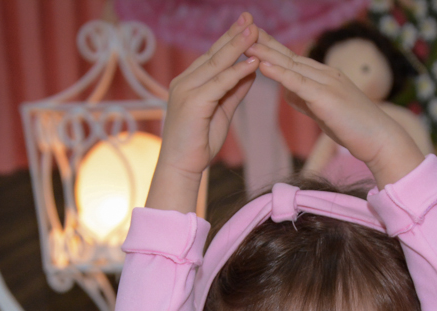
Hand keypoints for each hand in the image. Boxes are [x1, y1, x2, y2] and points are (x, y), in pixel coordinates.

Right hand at [146, 13, 260, 212]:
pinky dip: (237, 72)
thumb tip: (250, 70)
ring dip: (237, 47)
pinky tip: (252, 62)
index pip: (213, 56)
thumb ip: (234, 90)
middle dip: (234, 35)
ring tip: (255, 32)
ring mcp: (186, 90)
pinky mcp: (193, 102)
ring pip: (217, 65)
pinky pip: (219, 83)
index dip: (230, 39)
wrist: (181, 166)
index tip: (247, 25)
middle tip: (250, 18)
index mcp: (189, 81)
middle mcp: (185, 81)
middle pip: (214, 54)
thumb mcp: (222, 110)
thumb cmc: (199, 142)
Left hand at [248, 30, 423, 186]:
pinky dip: (278, 73)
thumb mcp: (325, 111)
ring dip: (265, 53)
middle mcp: (325, 74)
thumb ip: (306, 100)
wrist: (380, 139)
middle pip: (288, 57)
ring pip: (290, 66)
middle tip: (242, 30)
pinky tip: (262, 64)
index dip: (272, 48)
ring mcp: (326, 83)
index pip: (293, 60)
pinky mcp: (325, 97)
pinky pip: (297, 83)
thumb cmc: (355, 129)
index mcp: (325, 77)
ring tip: (245, 42)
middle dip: (264, 44)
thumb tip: (288, 93)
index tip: (253, 39)